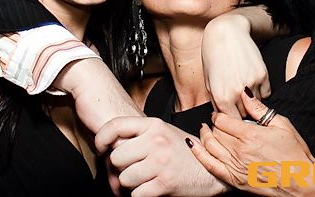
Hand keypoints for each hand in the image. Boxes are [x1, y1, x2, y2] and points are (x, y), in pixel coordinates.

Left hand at [96, 116, 229, 196]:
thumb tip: (110, 146)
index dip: (101, 138)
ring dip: (131, 185)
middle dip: (120, 168)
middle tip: (131, 170)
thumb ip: (140, 135)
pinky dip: (140, 195)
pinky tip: (151, 189)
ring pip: (124, 178)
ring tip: (144, 180)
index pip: (115, 126)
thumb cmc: (185, 152)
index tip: (101, 148)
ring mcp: (161, 162)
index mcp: (154, 125)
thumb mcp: (163, 133)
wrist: (213, 171)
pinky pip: (136, 194)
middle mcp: (156, 141)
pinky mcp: (164, 183)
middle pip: (117, 157)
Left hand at [188, 91, 314, 196]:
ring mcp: (236, 167)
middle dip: (213, 124)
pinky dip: (199, 154)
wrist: (303, 184)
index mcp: (250, 135)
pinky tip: (193, 145)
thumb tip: (244, 92)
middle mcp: (240, 151)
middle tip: (214, 121)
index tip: (220, 113)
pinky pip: (210, 165)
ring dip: (204, 136)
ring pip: (210, 146)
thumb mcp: (282, 125)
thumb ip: (259, 109)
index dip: (219, 114)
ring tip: (203, 130)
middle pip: (215, 132)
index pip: (223, 120)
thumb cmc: (295, 155)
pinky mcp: (235, 180)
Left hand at [202, 11, 269, 117]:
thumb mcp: (209, 82)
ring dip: (251, 102)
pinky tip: (251, 81)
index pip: (231, 123)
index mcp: (221, 97)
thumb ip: (217, 103)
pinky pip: (266, 93)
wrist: (226, 33)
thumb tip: (223, 119)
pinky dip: (261, 91)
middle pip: (245, 115)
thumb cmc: (213, 57)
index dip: (232, 121)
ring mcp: (252, 84)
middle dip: (241, 111)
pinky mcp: (263, 75)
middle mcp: (237, 93)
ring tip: (243, 89)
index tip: (232, 117)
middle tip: (238, 102)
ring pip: (257, 105)